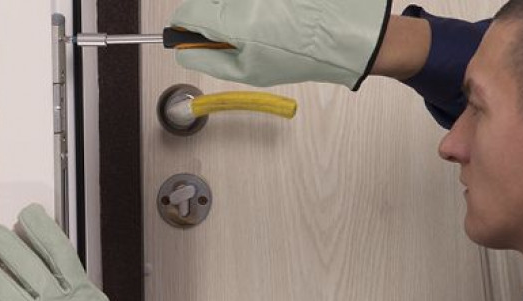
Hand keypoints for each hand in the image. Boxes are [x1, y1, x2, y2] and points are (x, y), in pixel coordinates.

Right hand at [169, 0, 391, 88]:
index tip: (185, 33)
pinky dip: (255, 5)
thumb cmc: (300, 57)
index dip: (183, 26)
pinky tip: (273, 14)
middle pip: (207, 1)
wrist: (340, 36)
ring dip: (234, 9)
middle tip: (234, 35)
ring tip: (260, 25)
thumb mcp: (249, 71)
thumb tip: (182, 51)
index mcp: (234, 21)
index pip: (186, 13)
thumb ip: (208, 60)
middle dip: (211, 16)